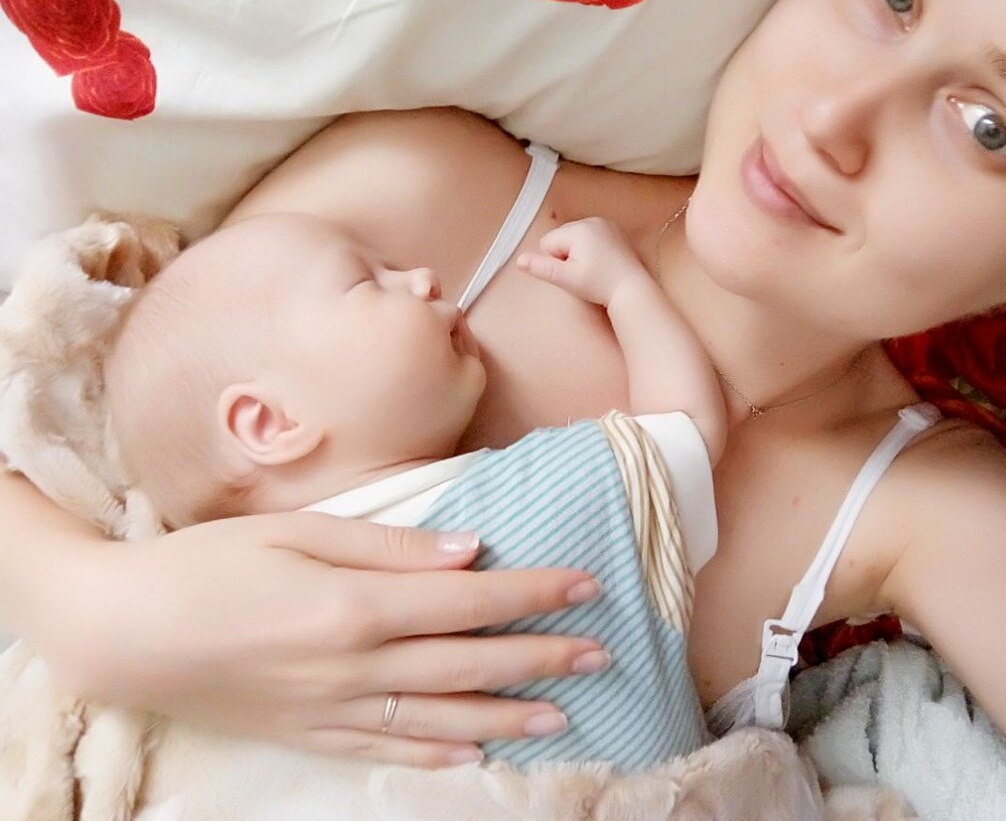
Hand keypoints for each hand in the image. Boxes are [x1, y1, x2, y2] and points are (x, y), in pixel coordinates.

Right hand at [34, 512, 606, 767]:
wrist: (124, 633)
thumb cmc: (207, 563)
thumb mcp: (295, 530)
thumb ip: (387, 543)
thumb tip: (467, 550)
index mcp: (355, 604)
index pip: (469, 600)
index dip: (533, 592)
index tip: (585, 585)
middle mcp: (355, 666)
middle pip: (469, 664)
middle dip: (540, 656)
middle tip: (598, 651)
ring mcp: (334, 710)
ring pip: (441, 719)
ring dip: (507, 717)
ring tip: (563, 715)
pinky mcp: (310, 737)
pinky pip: (389, 753)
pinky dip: (440, 757)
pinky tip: (478, 757)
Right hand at [517, 216, 648, 306]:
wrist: (632, 288)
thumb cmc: (599, 285)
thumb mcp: (567, 279)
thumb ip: (542, 268)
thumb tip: (519, 260)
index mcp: (577, 229)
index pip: (547, 243)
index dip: (556, 261)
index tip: (575, 272)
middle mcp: (590, 220)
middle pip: (561, 237)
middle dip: (567, 254)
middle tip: (585, 271)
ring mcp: (604, 223)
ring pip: (574, 237)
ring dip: (579, 252)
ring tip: (595, 267)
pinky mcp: (614, 229)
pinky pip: (590, 235)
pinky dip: (592, 247)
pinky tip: (603, 261)